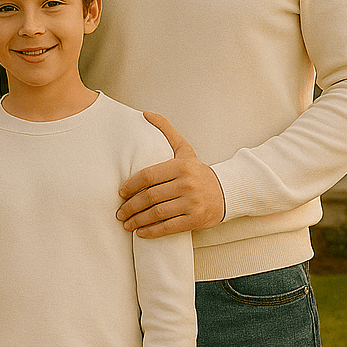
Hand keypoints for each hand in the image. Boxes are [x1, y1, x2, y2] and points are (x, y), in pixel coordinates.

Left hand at [117, 113, 224, 237]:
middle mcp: (187, 184)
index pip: (148, 176)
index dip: (131, 185)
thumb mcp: (184, 149)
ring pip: (157, 213)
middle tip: (119, 212)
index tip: (120, 193)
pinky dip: (152, 232)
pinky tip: (141, 233)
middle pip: (150, 196)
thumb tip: (145, 113)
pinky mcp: (196, 219)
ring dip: (138, 220)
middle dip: (131, 206)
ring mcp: (192, 203)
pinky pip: (169, 227)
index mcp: (181, 166)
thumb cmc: (197, 171)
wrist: (226, 192)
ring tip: (127, 223)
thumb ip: (165, 130)